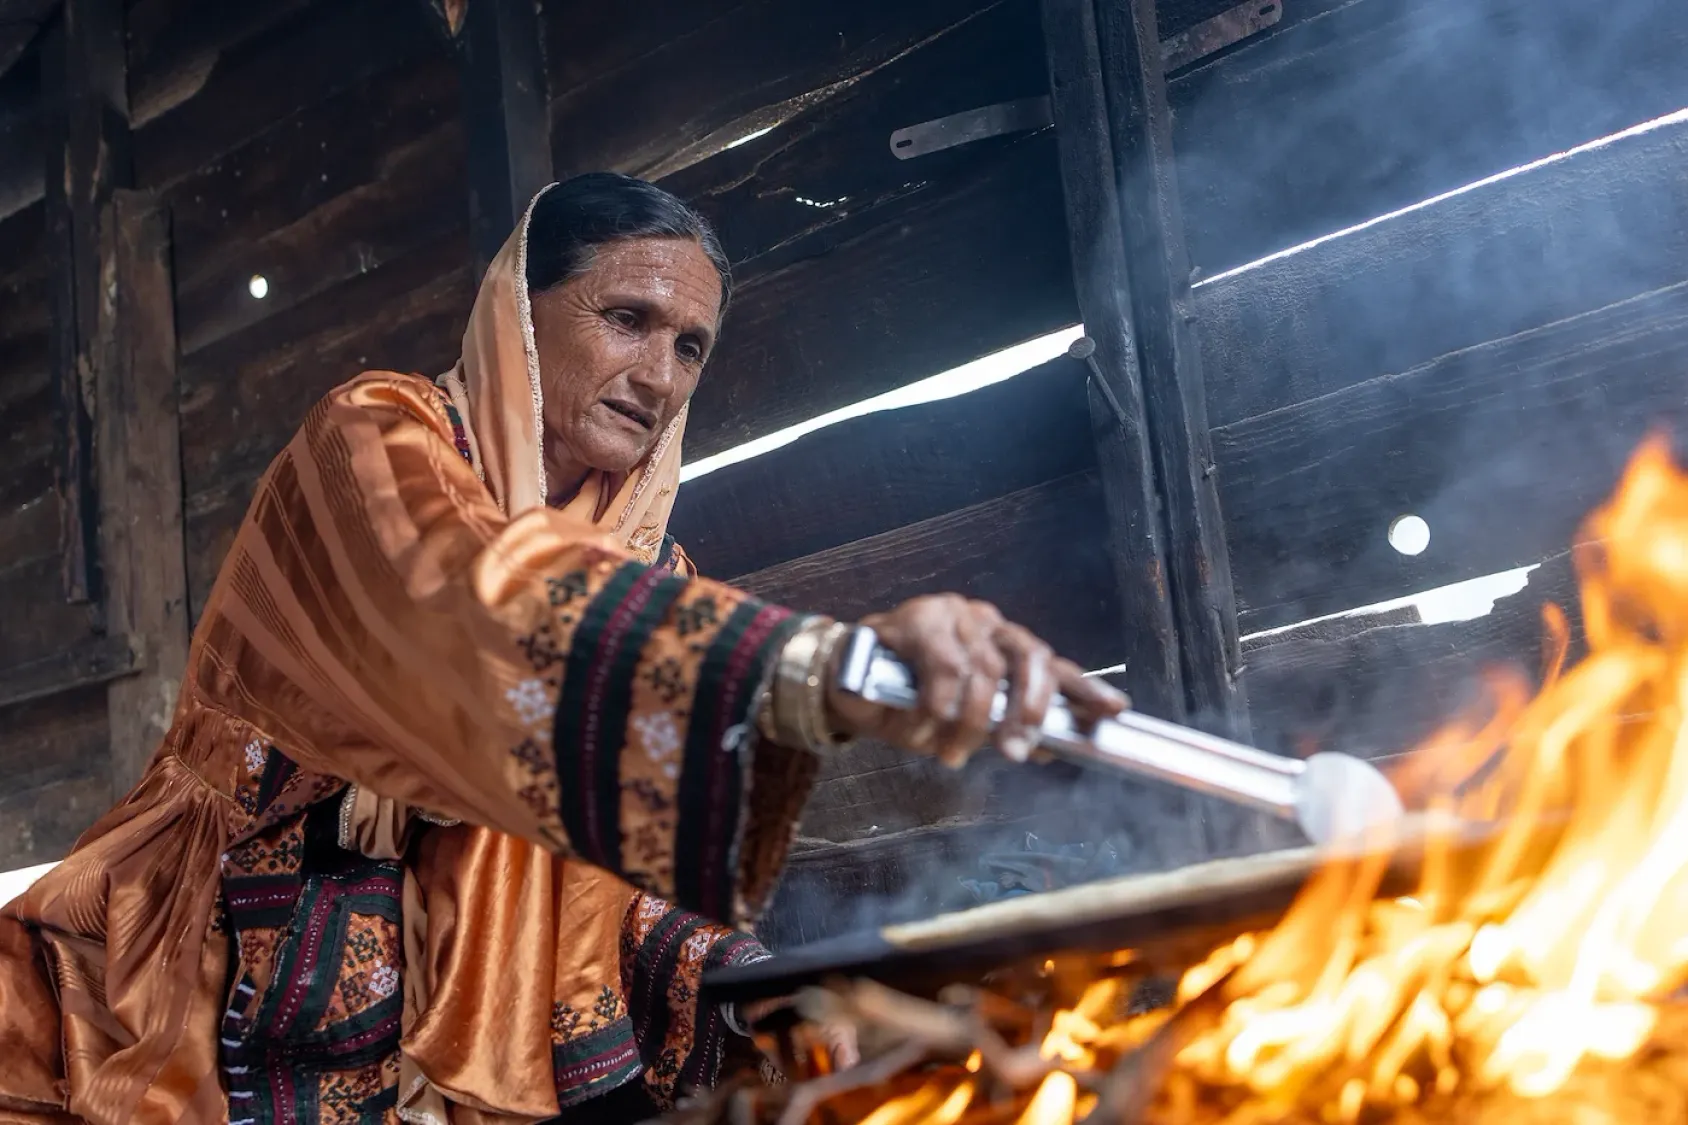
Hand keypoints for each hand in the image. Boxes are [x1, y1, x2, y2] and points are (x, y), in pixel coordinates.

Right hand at [823, 595, 1127, 766]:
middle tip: (1016, 751)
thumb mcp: (960, 721)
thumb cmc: (906, 700)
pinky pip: (943, 668)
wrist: (843, 678)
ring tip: (951, 752)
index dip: (1085, 688)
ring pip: (985, 670)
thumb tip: (1049, 749)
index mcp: (1005, 644)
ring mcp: (954, 615)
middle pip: (1031, 657)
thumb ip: (1002, 727)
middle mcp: (988, 623)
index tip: (1114, 712)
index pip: (1055, 664)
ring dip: (971, 722)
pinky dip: (938, 707)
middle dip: (1028, 710)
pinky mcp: (918, 618)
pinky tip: (925, 726)